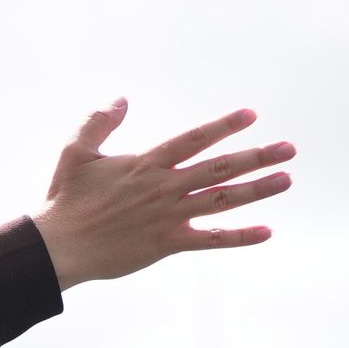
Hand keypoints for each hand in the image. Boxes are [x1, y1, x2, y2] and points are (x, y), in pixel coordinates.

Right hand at [31, 99, 294, 290]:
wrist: (60, 247)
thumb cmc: (65, 201)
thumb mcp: (76, 153)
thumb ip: (98, 123)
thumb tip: (121, 100)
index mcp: (146, 165)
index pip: (193, 140)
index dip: (223, 126)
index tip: (251, 115)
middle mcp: (164, 188)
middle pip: (220, 168)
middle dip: (257, 156)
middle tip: (288, 149)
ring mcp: (169, 216)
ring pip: (222, 199)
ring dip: (257, 189)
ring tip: (285, 179)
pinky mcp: (167, 244)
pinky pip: (210, 239)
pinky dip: (239, 237)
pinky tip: (265, 232)